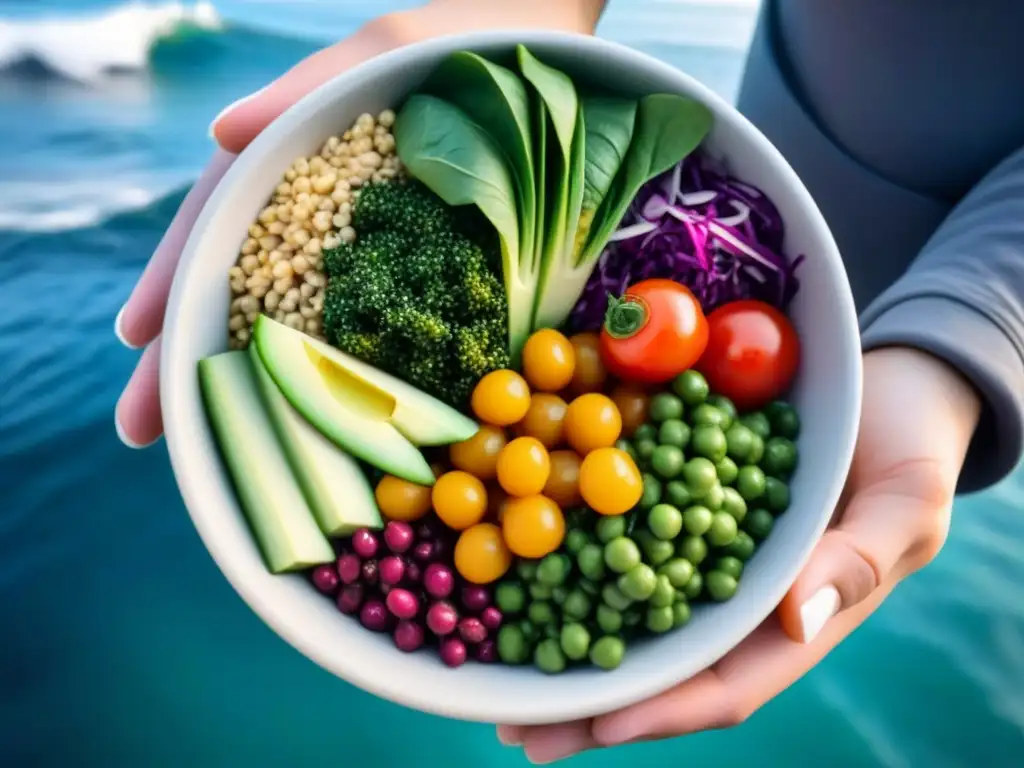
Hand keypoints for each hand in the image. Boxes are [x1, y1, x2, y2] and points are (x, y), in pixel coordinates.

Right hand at [113, 0, 605, 446]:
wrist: (542, 54)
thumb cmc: (456, 42)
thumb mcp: (381, 52)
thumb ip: (306, 89)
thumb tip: (220, 132)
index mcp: (293, 163)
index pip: (216, 223)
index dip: (173, 279)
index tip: (138, 341)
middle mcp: (323, 216)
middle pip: (242, 286)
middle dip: (189, 355)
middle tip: (142, 427)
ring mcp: (370, 250)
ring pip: (300, 319)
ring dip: (253, 380)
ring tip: (205, 442)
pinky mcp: (425, 273)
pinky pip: (378, 329)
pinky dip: (340, 375)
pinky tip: (317, 420)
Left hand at [498, 346, 980, 763]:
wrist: (882, 388)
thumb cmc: (908, 449)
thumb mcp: (903, 504)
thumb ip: (857, 562)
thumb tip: (796, 623)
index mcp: (795, 619)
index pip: (728, 684)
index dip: (664, 711)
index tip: (600, 729)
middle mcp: (739, 601)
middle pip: (661, 666)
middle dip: (593, 706)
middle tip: (517, 730)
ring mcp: (705, 558)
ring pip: (632, 617)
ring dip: (570, 646)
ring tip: (502, 678)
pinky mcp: (681, 511)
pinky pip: (627, 548)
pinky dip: (578, 569)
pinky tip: (527, 577)